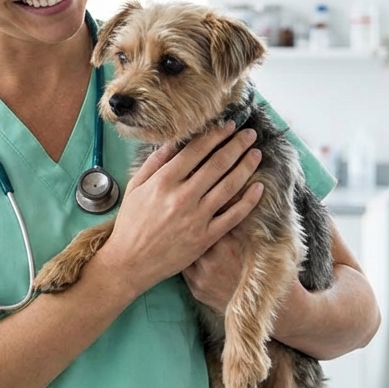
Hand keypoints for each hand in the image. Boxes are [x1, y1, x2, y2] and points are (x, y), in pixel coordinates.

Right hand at [99, 121, 263, 296]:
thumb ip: (154, 163)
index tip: (227, 126)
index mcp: (163, 182)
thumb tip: (173, 142)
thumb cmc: (130, 223)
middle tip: (249, 134)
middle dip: (236, 146)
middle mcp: (182, 197)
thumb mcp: (135, 187)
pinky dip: (248, 201)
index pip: (195, 151)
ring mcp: (196, 218)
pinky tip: (258, 187)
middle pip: (217, 165)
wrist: (130, 262)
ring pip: (228, 187)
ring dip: (245, 167)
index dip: (215, 135)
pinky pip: (233, 216)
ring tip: (255, 154)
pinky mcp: (205, 238)